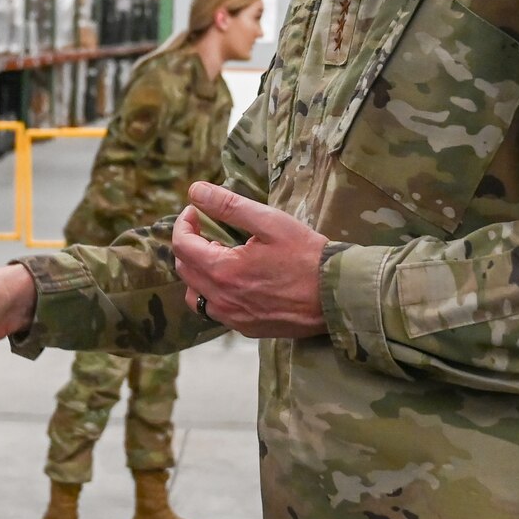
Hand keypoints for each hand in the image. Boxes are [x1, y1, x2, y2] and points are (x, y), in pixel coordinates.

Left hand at [172, 182, 327, 339]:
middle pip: (184, 269)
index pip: (182, 245)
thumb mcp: (269, 222)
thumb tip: (196, 190)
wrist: (337, 295)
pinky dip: (213, 292)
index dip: (184, 223)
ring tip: (220, 255)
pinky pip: (214, 311)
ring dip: (198, 271)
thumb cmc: (307, 255)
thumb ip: (228, 206)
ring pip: (194, 294)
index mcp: (223, 271)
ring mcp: (233, 317)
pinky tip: (234, 280)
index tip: (195, 211)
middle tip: (209, 229)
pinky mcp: (246, 328)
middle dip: (190, 244)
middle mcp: (221, 299)